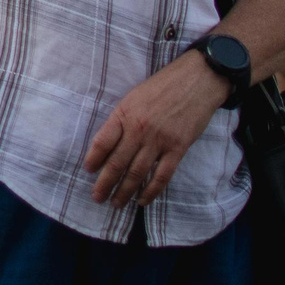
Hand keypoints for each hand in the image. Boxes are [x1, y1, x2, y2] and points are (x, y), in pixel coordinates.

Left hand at [82, 50, 229, 206]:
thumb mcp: (134, 96)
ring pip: (137, 172)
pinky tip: (142, 200)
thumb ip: (122, 119)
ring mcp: (159, 140)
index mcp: (124, 114)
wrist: (196, 81)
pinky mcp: (178, 148)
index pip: (103, 142)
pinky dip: (151, 190)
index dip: (94, 158)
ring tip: (116, 203)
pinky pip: (162, 175)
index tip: (88, 170)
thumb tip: (110, 142)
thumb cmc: (162, 86)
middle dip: (105, 182)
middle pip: (117, 162)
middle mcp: (138, 129)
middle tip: (97, 197)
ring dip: (125, 191)